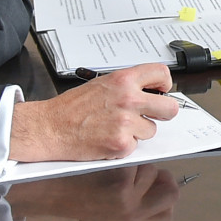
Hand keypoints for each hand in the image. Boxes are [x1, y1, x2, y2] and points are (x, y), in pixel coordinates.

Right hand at [9, 63, 179, 162]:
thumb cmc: (72, 107)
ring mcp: (126, 122)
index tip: (160, 91)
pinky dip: (123, 146)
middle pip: (170, 108)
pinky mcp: (121, 143)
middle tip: (150, 116)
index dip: (164, 85)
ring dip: (137, 132)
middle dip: (162, 114)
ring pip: (151, 130)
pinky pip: (135, 146)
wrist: (50, 127)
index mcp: (124, 80)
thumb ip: (127, 86)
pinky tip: (107, 139)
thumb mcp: (102, 84)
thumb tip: (150, 92)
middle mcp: (129, 99)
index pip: (162, 74)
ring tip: (114, 127)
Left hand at [9, 164, 181, 220]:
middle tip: (145, 171)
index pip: (167, 216)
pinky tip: (107, 162)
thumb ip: (136, 205)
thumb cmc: (77, 196)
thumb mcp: (109, 214)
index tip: (156, 186)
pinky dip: (124, 156)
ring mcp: (127, 201)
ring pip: (153, 170)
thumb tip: (163, 183)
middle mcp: (132, 218)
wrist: (48, 190)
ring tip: (114, 168)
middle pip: (171, 192)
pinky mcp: (121, 181)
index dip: (165, 198)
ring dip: (138, 164)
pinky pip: (137, 159)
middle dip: (161, 177)